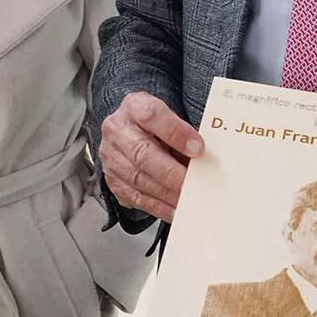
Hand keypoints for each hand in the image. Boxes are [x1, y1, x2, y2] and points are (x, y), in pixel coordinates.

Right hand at [97, 92, 202, 221]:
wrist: (129, 130)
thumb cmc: (155, 124)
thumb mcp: (169, 116)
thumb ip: (184, 132)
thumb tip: (205, 157)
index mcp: (134, 107)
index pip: (152, 116)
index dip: (176, 133)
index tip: (198, 148)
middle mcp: (117, 130)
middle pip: (142, 153)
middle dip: (171, 173)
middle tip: (194, 185)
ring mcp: (111, 156)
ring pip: (138, 178)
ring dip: (166, 194)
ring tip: (188, 201)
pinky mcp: (112, 179)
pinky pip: (134, 196)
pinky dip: (157, 206)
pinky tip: (174, 210)